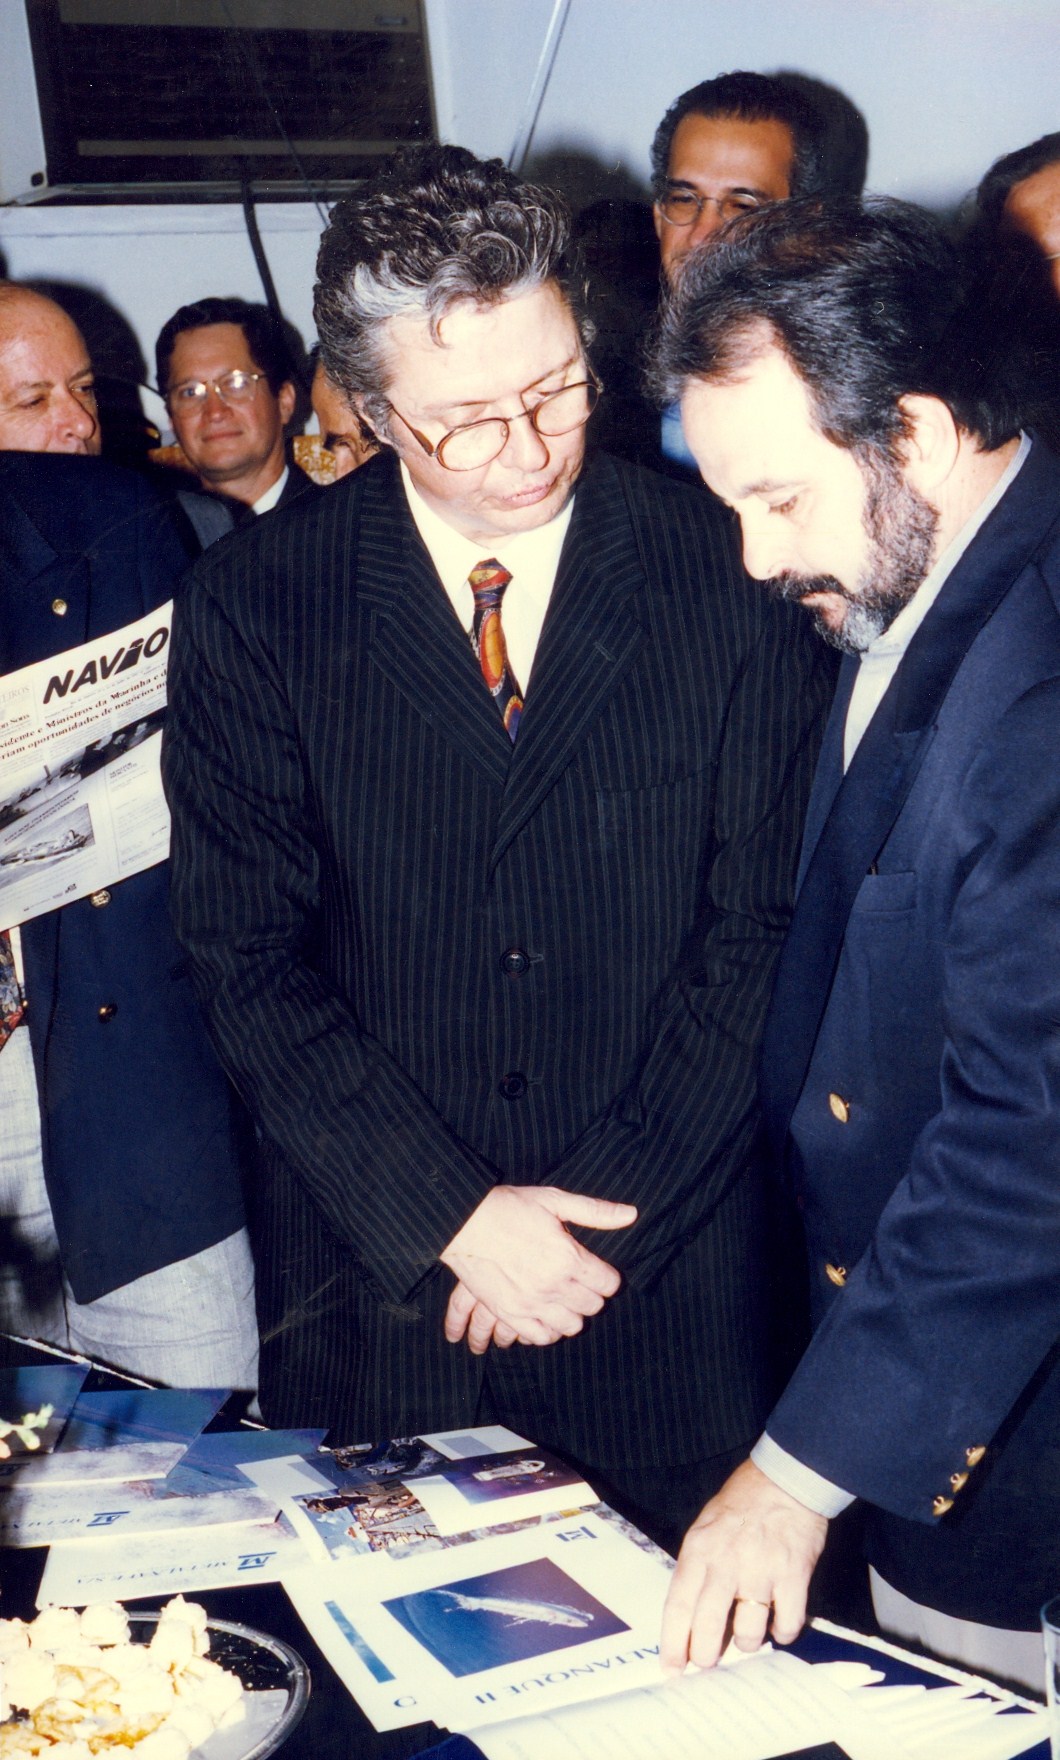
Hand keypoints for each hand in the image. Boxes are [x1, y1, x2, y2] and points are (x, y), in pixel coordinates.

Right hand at [440, 1185, 636, 1349]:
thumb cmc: (511, 1208)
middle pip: (592, 1307)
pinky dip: (548, 1330)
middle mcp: (554, 1285)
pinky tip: (545, 1315)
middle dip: (591, 1295)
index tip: (596, 1271)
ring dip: (571, 1314)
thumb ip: (595, 1212)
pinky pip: (541, 1337)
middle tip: (579, 1282)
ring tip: (562, 1298)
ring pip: (570, 1326)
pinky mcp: (510, 1314)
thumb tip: (631, 1214)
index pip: (608, 1284)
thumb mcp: (555, 1201)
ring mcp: (531, 1304)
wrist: (466, 1222)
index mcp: (569, 1257)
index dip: (606, 1277)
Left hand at [660, 1460, 827, 1671]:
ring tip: (747, 1636)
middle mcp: (726, 1561)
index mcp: (699, 1549)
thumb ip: (699, 1566)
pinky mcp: (793, 1574)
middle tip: (707, 1664)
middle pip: (707, 1624)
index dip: (672, 1641)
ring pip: (748, 1631)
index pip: (678, 1604)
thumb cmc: (743, 1504)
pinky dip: (783, 1633)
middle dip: (704, 1655)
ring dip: (746, 1642)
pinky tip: (779, 1625)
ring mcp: (761, 1569)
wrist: (786, 1479)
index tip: (671, 1667)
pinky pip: (786, 1623)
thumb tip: (692, 1615)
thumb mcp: (706, 1526)